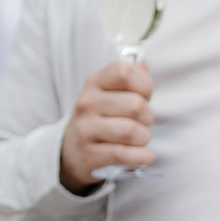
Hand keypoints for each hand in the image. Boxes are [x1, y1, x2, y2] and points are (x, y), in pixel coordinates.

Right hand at [59, 58, 153, 193]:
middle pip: (135, 105)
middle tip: (143, 122)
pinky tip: (146, 156)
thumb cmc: (99, 118)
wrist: (71, 150)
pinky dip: (140, 156)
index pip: (125, 73)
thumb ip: (129, 78)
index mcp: (95, 82)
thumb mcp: (109, 94)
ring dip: (144, 137)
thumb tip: (143, 64)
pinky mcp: (87, 153)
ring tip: (140, 139)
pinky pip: (122, 154)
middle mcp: (87, 102)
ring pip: (131, 131)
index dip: (144, 85)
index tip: (145, 96)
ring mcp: (85, 128)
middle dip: (148, 117)